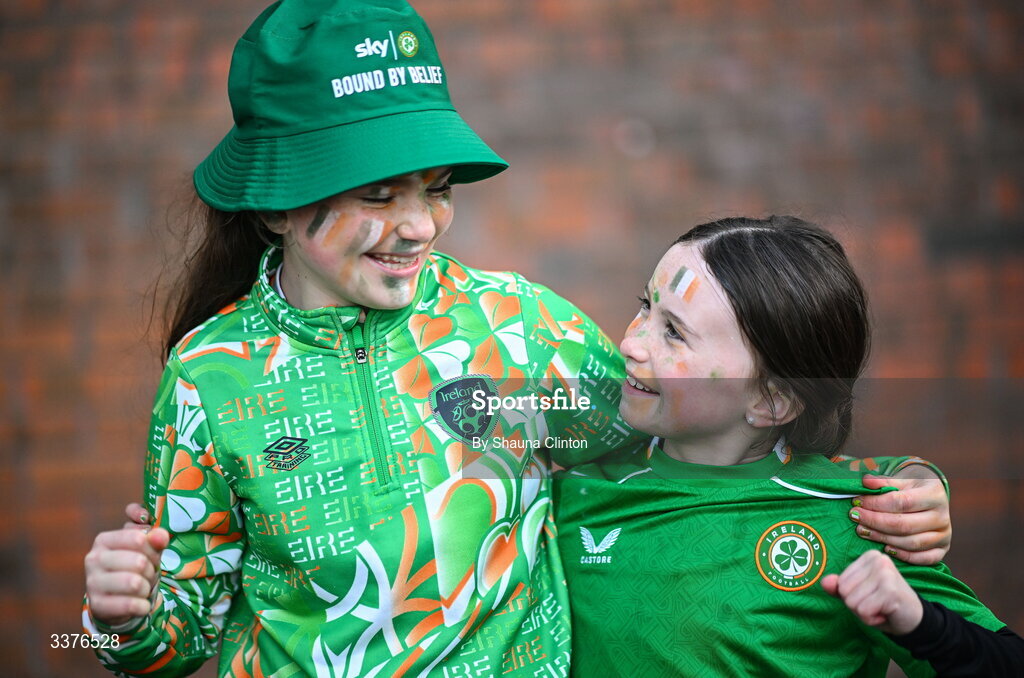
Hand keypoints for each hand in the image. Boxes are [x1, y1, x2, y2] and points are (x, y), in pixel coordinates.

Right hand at [84, 505, 167, 626]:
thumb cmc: (133, 568)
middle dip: (150, 571)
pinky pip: (130, 605)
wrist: (116, 599)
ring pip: (135, 583)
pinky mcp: (97, 605)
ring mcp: (92, 583)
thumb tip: (162, 536)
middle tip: (147, 575)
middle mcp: (94, 559)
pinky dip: (143, 606)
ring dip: (146, 588)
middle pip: (139, 561)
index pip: (138, 539)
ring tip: (142, 589)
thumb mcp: (146, 550)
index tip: (153, 556)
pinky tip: (140, 605)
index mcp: (104, 540)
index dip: (154, 550)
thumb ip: (155, 539)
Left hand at [821, 550, 922, 635]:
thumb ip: (838, 588)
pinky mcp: (891, 590)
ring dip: (865, 613)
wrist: (913, 619)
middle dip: (857, 605)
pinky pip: (863, 611)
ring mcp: (885, 573)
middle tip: (877, 604)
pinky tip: (886, 613)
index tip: (871, 596)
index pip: (840, 582)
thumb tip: (824, 582)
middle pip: (844, 591)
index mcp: (869, 556)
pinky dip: (872, 619)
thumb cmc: (883, 604)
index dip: (851, 596)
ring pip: (851, 602)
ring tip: (881, 608)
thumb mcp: (857, 594)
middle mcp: (878, 559)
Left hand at [850, 472, 949, 564]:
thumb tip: (865, 482)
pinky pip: (925, 558)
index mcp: (934, 493)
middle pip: (904, 525)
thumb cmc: (912, 488)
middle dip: (875, 522)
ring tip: (862, 531)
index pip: (902, 502)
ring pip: (911, 543)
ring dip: (883, 538)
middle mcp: (942, 515)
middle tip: (855, 517)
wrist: (932, 498)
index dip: (876, 504)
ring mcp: (944, 534)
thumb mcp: (901, 479)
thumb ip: (883, 481)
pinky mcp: (942, 549)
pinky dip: (905, 556)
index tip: (856, 502)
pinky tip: (885, 548)